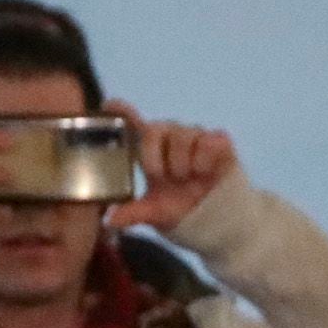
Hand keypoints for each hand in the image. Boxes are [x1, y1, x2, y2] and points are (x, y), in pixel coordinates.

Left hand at [111, 103, 233, 233]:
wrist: (217, 222)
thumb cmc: (181, 210)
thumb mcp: (155, 213)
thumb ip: (133, 213)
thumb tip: (109, 220)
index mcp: (147, 150)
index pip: (130, 121)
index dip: (120, 110)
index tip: (112, 105)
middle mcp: (168, 136)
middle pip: (155, 128)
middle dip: (156, 156)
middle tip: (164, 178)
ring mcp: (194, 137)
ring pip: (183, 134)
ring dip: (183, 162)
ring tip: (188, 179)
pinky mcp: (218, 141)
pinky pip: (210, 140)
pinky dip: (205, 159)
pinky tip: (205, 173)